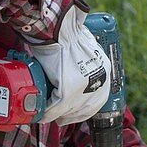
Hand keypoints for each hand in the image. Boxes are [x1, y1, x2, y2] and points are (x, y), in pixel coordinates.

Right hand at [28, 2, 110, 126]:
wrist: (56, 28)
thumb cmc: (64, 34)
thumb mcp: (83, 50)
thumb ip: (83, 65)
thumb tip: (73, 73)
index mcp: (104, 70)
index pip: (98, 99)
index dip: (85, 109)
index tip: (75, 112)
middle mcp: (98, 80)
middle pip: (85, 108)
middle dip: (72, 115)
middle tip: (61, 117)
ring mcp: (84, 87)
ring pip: (70, 109)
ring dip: (58, 114)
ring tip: (49, 114)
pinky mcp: (68, 90)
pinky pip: (56, 107)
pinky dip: (47, 112)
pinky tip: (42, 113)